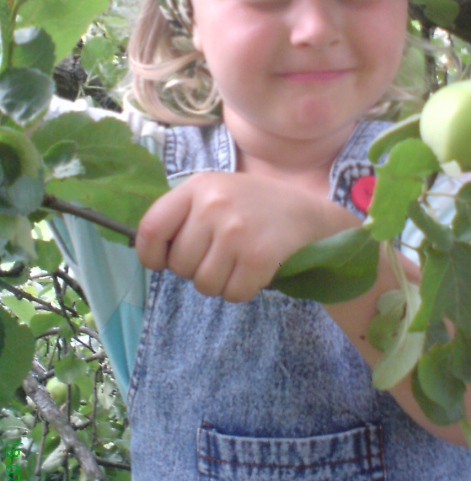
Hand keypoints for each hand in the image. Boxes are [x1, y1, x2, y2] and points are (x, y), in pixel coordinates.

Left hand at [135, 172, 359, 302]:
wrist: (310, 215)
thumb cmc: (257, 207)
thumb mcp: (219, 192)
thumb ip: (186, 214)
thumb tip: (153, 254)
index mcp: (198, 186)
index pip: (151, 229)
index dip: (152, 254)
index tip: (164, 262)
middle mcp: (214, 205)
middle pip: (180, 265)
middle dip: (197, 270)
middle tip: (221, 255)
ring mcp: (236, 230)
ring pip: (205, 284)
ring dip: (221, 283)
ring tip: (240, 261)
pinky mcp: (258, 256)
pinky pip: (233, 293)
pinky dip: (243, 290)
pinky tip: (256, 270)